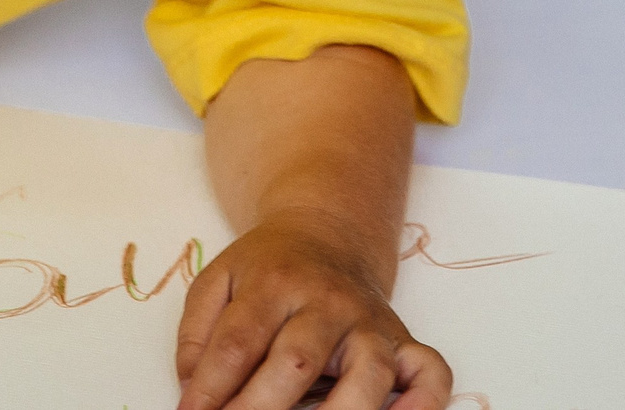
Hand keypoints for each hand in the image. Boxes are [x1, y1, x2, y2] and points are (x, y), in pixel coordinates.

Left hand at [174, 209, 451, 409]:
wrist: (328, 232)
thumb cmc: (269, 269)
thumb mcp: (218, 280)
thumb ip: (196, 336)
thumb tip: (192, 392)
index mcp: (275, 283)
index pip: (238, 343)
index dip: (211, 388)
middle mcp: (328, 302)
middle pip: (297, 362)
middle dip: (260, 408)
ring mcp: (371, 323)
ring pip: (369, 373)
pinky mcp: (404, 340)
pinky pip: (432, 373)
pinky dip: (423, 405)